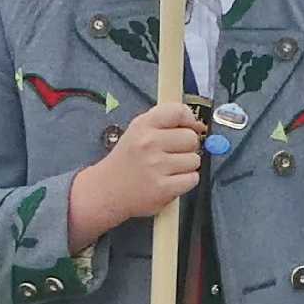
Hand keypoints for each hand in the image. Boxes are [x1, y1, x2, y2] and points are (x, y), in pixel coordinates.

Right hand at [68, 101, 202, 248]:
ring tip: (168, 170)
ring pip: (195, 160)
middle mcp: (149, 143)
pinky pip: (192, 179)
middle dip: (188, 147)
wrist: (106, 191)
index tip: (192, 127)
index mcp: (143, 125)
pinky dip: (185, 182)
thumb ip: (164, 123)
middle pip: (191, 138)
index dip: (190, 120)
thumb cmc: (127, 161)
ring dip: (186, 166)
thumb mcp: (137, 132)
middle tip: (173, 154)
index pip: (178, 112)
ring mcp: (156, 166)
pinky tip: (170, 181)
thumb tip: (197, 125)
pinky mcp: (163, 188)